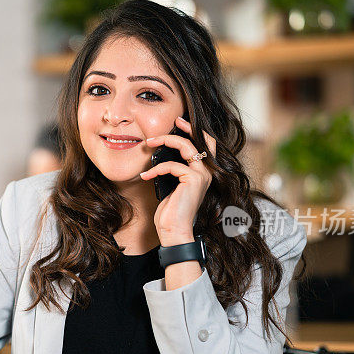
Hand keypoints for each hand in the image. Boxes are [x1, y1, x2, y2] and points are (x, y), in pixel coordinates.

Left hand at [140, 116, 216, 244]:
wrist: (174, 230)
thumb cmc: (172, 211)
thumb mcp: (172, 185)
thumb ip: (174, 169)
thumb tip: (162, 153)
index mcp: (204, 172)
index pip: (208, 144)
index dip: (196, 130)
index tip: (179, 123)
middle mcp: (207, 172)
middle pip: (200, 140)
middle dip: (185, 128)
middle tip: (169, 124)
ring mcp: (202, 176)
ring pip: (186, 147)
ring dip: (165, 142)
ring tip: (149, 143)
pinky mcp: (193, 180)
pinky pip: (171, 165)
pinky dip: (156, 169)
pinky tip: (146, 175)